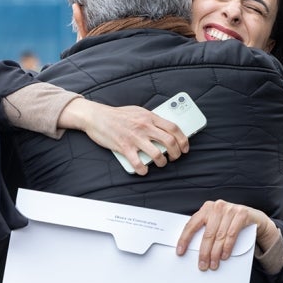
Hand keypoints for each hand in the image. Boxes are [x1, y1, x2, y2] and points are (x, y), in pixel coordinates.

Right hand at [58, 99, 188, 174]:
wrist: (97, 117)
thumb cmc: (118, 115)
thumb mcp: (139, 111)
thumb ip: (152, 119)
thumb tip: (165, 129)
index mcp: (150, 117)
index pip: (174, 128)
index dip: (184, 140)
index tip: (185, 147)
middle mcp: (145, 127)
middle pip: (170, 142)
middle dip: (176, 153)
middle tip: (175, 157)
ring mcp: (135, 138)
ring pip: (157, 154)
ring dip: (162, 162)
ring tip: (161, 163)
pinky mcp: (124, 147)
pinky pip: (138, 163)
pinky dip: (143, 170)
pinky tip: (143, 170)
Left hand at [176, 200, 279, 270]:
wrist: (254, 217)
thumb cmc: (231, 222)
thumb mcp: (217, 223)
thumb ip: (207, 230)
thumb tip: (193, 250)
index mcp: (207, 208)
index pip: (192, 224)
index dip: (185, 239)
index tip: (180, 251)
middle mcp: (218, 206)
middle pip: (207, 233)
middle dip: (204, 252)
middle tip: (202, 265)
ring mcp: (230, 209)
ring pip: (220, 236)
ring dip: (216, 253)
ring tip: (213, 264)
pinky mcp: (242, 214)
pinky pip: (232, 234)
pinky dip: (227, 247)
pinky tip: (224, 256)